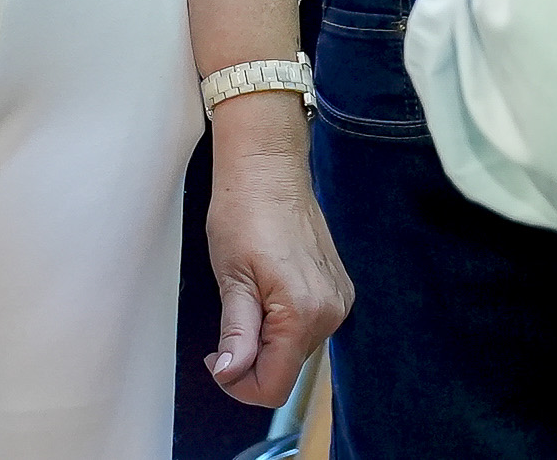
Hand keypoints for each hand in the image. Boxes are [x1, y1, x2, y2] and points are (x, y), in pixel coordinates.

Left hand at [200, 96, 350, 404]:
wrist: (268, 169)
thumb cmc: (244, 211)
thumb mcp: (231, 278)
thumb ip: (236, 334)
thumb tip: (231, 374)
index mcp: (302, 313)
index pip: (274, 387)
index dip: (239, 384)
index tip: (217, 359)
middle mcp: (330, 311)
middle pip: (286, 369)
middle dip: (252, 358)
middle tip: (228, 320)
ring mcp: (339, 300)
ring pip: (296, 350)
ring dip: (268, 339)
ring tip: (248, 296)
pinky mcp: (339, 290)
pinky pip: (308, 326)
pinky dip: (283, 322)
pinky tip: (268, 289)